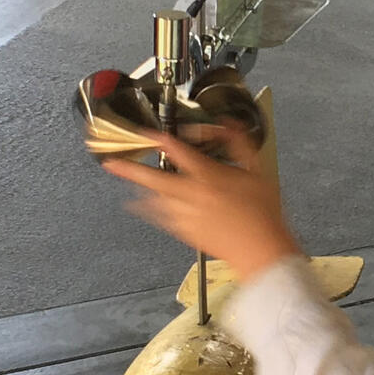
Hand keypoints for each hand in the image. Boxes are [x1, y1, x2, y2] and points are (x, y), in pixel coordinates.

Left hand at [102, 126, 300, 283]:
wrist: (261, 250)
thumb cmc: (264, 213)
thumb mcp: (258, 170)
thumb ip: (238, 144)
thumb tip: (227, 124)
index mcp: (210, 177)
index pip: (179, 152)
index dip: (160, 139)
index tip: (146, 133)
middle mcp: (193, 195)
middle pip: (153, 179)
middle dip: (129, 169)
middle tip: (109, 162)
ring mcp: (186, 215)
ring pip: (154, 198)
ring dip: (139, 187)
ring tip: (123, 176)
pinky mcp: (184, 231)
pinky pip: (159, 217)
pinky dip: (148, 208)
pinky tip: (139, 204)